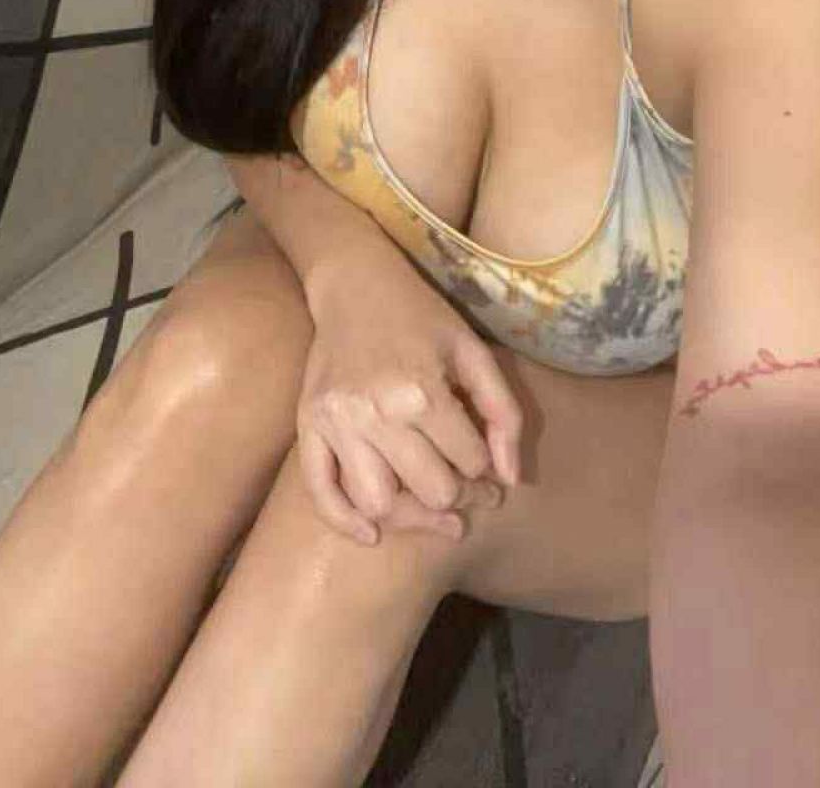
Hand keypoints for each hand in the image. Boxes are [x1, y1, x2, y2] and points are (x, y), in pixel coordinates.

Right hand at [296, 251, 522, 545]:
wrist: (355, 284)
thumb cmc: (422, 316)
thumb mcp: (473, 351)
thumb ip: (503, 412)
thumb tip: (511, 479)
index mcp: (422, 392)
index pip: (468, 463)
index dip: (486, 472)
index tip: (487, 469)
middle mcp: (375, 413)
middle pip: (429, 491)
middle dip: (458, 498)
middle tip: (467, 494)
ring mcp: (336, 423)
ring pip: (377, 504)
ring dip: (410, 517)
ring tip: (430, 512)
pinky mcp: (308, 425)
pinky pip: (320, 491)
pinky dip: (345, 522)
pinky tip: (372, 535)